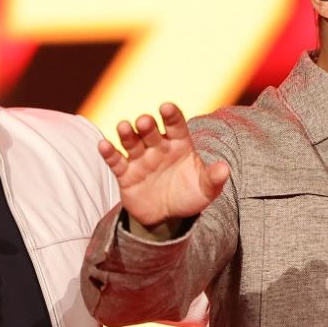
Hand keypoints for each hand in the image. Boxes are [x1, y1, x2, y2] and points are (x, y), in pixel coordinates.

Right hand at [96, 103, 230, 235]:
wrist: (168, 218)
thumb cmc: (189, 196)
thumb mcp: (206, 190)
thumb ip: (214, 179)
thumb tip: (225, 169)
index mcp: (179, 145)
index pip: (176, 126)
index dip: (171, 116)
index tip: (167, 107)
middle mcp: (158, 148)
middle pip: (150, 131)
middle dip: (146, 125)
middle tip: (145, 122)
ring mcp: (140, 159)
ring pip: (131, 142)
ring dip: (127, 133)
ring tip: (123, 127)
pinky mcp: (125, 174)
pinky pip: (115, 161)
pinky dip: (108, 152)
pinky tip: (102, 144)